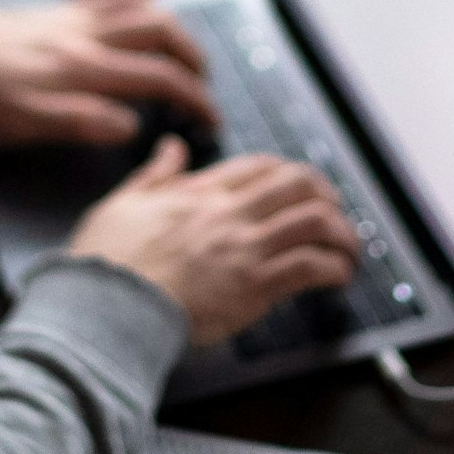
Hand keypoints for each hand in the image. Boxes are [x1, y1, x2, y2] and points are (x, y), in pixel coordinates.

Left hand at [0, 0, 215, 147]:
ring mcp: (72, 19)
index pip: (157, 78)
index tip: (212, 122)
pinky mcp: (57, 10)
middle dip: (195, 61)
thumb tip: (133, 127)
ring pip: (143, 9)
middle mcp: (84, 37)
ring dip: (176, 31)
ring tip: (186, 56)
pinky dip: (143, 3)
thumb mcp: (17, 123)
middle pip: (161, 36)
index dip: (194, 99)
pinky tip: (147, 15)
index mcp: (80, 70)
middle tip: (206, 90)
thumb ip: (78, 121)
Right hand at [67, 139, 361, 343]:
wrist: (105, 306)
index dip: (289, 173)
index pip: (261, 166)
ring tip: (348, 251)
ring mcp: (244, 248)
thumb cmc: (107, 262)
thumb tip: (170, 148)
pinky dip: (333, 268)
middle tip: (334, 215)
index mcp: (200, 192)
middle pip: (300, 183)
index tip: (300, 188)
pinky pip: (309, 266)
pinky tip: (338, 277)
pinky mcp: (253, 286)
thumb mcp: (122, 203)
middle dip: (327, 196)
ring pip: (314, 221)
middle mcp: (229, 213)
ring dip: (342, 234)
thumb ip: (154, 174)